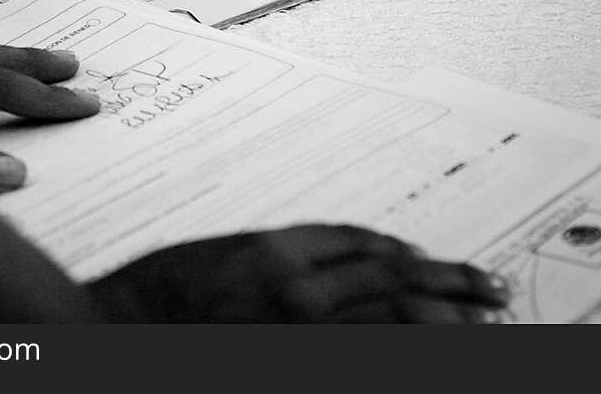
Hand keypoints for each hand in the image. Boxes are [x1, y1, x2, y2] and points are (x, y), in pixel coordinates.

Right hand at [88, 225, 508, 322]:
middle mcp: (294, 287)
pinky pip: (364, 349)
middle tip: (489, 286)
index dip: (396, 250)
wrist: (111, 331)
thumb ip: (266, 260)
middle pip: (390, 277)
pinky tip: (428, 343)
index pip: (355, 242)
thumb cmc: (152, 298)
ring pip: (392, 316)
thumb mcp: (212, 259)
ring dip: (445, 314)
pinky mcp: (291, 358)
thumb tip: (315, 264)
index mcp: (271, 249)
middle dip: (447, 281)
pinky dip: (401, 342)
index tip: (423, 256)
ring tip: (484, 317)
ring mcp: (297, 330)